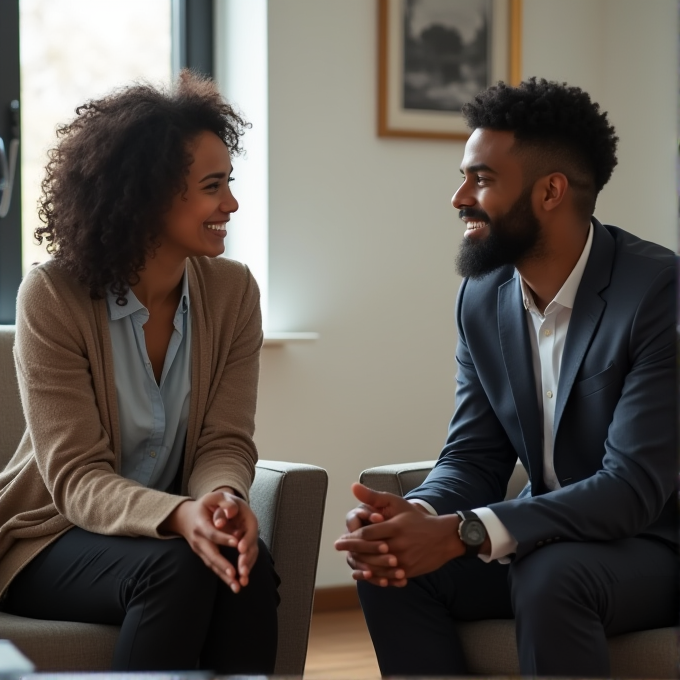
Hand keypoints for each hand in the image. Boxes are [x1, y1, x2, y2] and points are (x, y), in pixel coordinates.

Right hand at [161, 490, 257, 591]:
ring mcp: (199, 549)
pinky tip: (234, 585)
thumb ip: (225, 501)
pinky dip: (222, 576)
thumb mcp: (213, 497)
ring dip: (224, 576)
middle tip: (234, 574)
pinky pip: (213, 567)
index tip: (237, 543)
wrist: (185, 516)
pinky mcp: (203, 555)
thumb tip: (233, 511)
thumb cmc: (204, 505)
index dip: (224, 538)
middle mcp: (198, 539)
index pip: (212, 533)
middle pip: (210, 554)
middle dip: (222, 565)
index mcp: (201, 524)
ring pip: (212, 564)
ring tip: (237, 587)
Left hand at [335, 483, 463, 584]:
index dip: (351, 537)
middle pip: (370, 551)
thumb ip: (374, 496)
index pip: (367, 534)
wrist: (443, 538)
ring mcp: (404, 560)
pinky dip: (376, 576)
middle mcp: (399, 544)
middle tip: (338, 546)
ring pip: (377, 566)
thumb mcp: (397, 503)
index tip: (340, 539)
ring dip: (361, 564)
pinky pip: (388, 576)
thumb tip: (353, 486)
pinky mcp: (409, 571)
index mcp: (396, 527)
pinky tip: (366, 573)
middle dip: (351, 550)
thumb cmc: (416, 519)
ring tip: (351, 560)